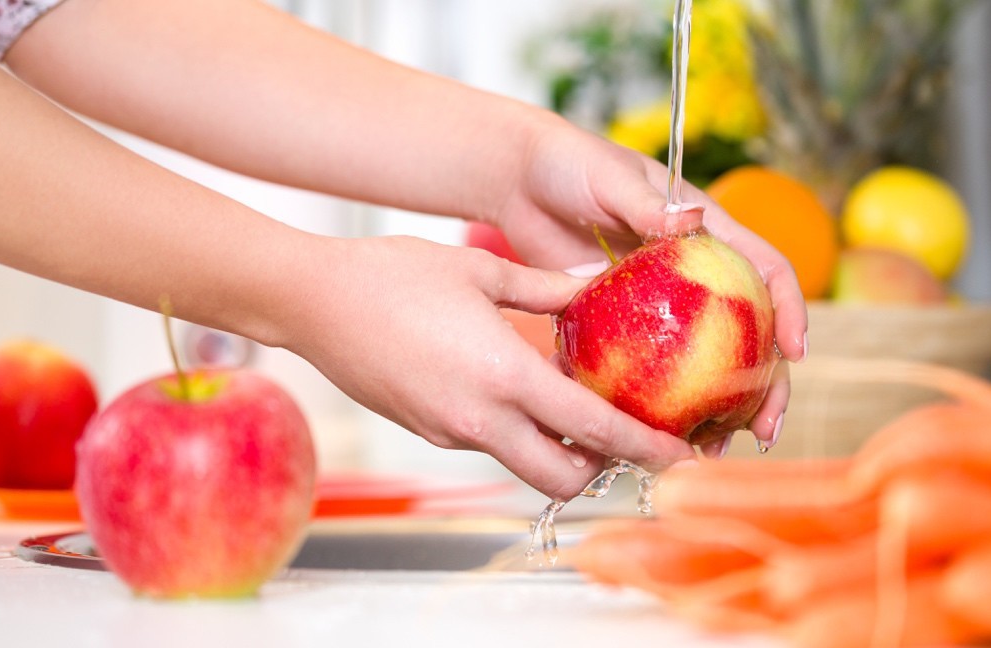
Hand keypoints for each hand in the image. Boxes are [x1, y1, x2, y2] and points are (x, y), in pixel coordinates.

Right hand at [284, 235, 696, 500]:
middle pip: (563, 476)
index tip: (679, 454)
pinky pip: (490, 443)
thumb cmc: (390, 276)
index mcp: (504, 376)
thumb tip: (591, 286)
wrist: (310, 302)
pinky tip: (520, 390)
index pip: (594, 429)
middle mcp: (480, 418)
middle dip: (601, 468)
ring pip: (525, 464)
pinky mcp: (430, 430)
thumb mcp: (480, 271)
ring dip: (559, 450)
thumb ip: (545, 290)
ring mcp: (451, 431)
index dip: (644, 447)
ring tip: (575, 406)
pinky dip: (517, 431)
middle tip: (626, 436)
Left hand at [491, 117, 806, 456]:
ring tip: (714, 450)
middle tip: (764, 428)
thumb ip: (646, 202)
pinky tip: (658, 440)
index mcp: (707, 232)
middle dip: (766, 384)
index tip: (795, 350)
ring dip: (719, 410)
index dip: (788, 309)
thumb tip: (690, 218)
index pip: (765, 269)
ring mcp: (663, 306)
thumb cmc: (568, 164)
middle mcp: (695, 274)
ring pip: (705, 363)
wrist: (518, 182)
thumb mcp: (608, 178)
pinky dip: (659, 406)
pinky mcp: (626, 327)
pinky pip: (651, 371)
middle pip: (749, 334)